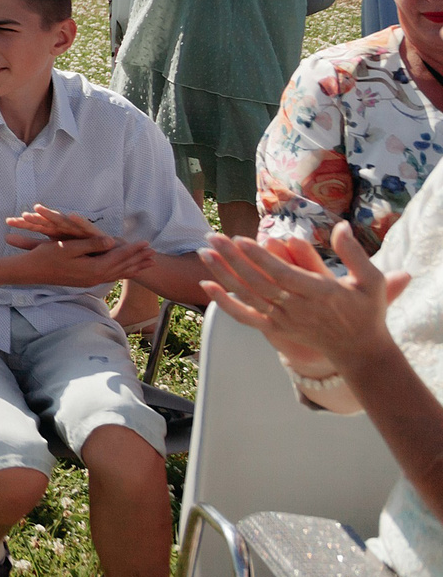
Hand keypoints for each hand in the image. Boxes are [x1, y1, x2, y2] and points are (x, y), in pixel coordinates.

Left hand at [6, 205, 114, 246]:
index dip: (23, 224)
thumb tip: (5, 238)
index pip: (35, 226)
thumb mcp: (49, 247)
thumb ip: (30, 244)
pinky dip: (80, 221)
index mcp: (52, 231)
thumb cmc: (72, 248)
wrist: (103, 252)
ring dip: (53, 215)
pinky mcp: (92, 232)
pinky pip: (85, 227)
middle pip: (47, 222)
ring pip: (64, 221)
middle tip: (24, 215)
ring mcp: (77, 229)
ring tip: (41, 209)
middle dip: (36, 218)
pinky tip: (73, 215)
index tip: (8, 221)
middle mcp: (63, 227)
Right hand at [20, 233, 153, 287]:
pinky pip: (109, 276)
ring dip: (133, 267)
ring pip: (117, 274)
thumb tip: (112, 241)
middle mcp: (95, 277)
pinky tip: (125, 271)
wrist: (31, 272)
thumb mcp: (69, 246)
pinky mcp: (85, 281)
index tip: (147, 242)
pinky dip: (121, 272)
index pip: (119, 257)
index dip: (133, 249)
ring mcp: (90, 281)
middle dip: (138, 259)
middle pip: (122, 267)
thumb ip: (92, 244)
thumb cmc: (46, 256)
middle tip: (154, 253)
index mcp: (93, 268)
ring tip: (146, 263)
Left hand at [202, 226, 410, 378]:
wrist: (359, 350)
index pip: (283, 274)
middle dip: (232, 259)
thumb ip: (355, 254)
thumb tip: (341, 226)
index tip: (240, 239)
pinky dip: (224, 303)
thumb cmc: (366, 310)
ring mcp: (283, 320)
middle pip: (258, 282)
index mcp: (320, 293)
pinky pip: (245, 317)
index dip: (260, 258)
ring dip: (223, 274)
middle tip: (212, 237)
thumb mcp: (372, 280)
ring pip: (247, 296)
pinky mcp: (275, 329)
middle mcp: (297, 308)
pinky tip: (207, 285)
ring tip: (204, 252)